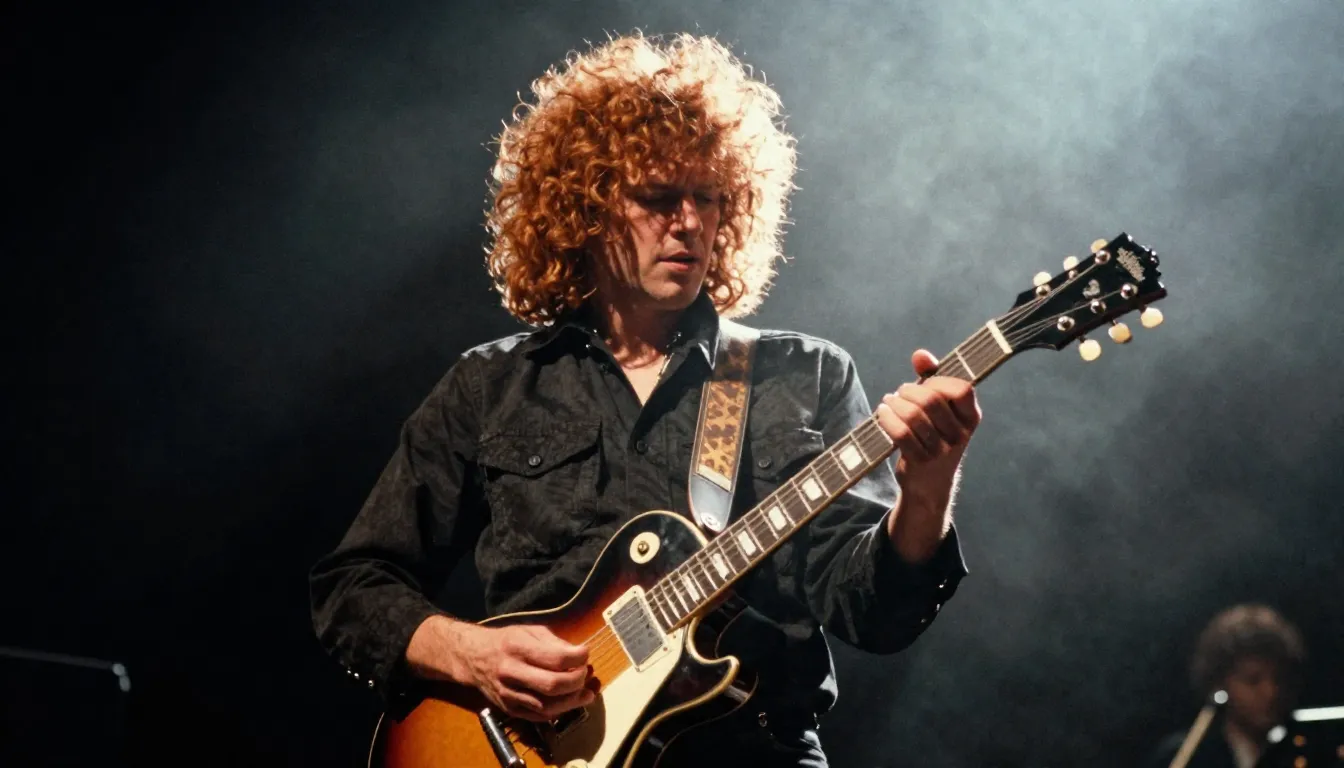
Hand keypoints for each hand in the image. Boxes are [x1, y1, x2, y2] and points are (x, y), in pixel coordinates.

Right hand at [412, 617, 594, 720]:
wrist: (473, 657)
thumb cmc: (506, 641)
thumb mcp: (530, 631)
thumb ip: (555, 642)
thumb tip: (579, 656)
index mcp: (517, 648)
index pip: (556, 658)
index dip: (578, 658)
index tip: (585, 653)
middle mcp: (511, 672)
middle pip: (553, 685)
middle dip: (577, 681)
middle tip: (585, 673)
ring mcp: (509, 694)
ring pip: (548, 706)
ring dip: (573, 701)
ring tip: (586, 692)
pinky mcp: (510, 709)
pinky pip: (540, 716)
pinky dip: (559, 710)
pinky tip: (569, 701)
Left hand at [876, 349, 980, 508]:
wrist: (929, 483)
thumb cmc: (933, 435)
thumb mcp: (938, 408)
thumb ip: (932, 377)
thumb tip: (921, 355)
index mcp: (971, 417)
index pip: (962, 389)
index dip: (939, 381)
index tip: (926, 383)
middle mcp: (961, 434)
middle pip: (931, 400)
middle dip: (909, 391)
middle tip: (900, 392)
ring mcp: (942, 450)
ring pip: (913, 416)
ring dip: (894, 404)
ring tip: (888, 402)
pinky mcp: (922, 462)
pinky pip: (901, 434)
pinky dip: (887, 419)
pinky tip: (881, 413)